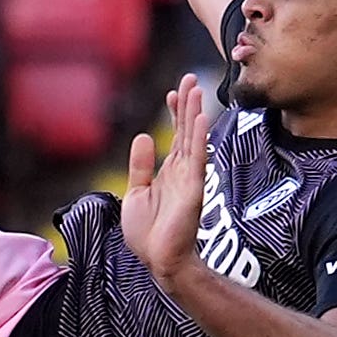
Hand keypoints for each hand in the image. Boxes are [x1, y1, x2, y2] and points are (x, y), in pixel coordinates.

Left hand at [120, 73, 209, 284]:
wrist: (158, 259)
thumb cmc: (148, 234)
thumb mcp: (135, 193)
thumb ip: (140, 166)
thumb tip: (144, 136)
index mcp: (168, 172)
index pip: (174, 135)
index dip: (175, 113)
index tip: (174, 91)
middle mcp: (182, 171)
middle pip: (186, 130)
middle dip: (187, 104)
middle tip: (190, 77)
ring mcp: (189, 177)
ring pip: (193, 138)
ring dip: (194, 113)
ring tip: (196, 88)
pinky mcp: (193, 188)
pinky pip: (197, 157)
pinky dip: (199, 137)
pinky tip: (201, 118)